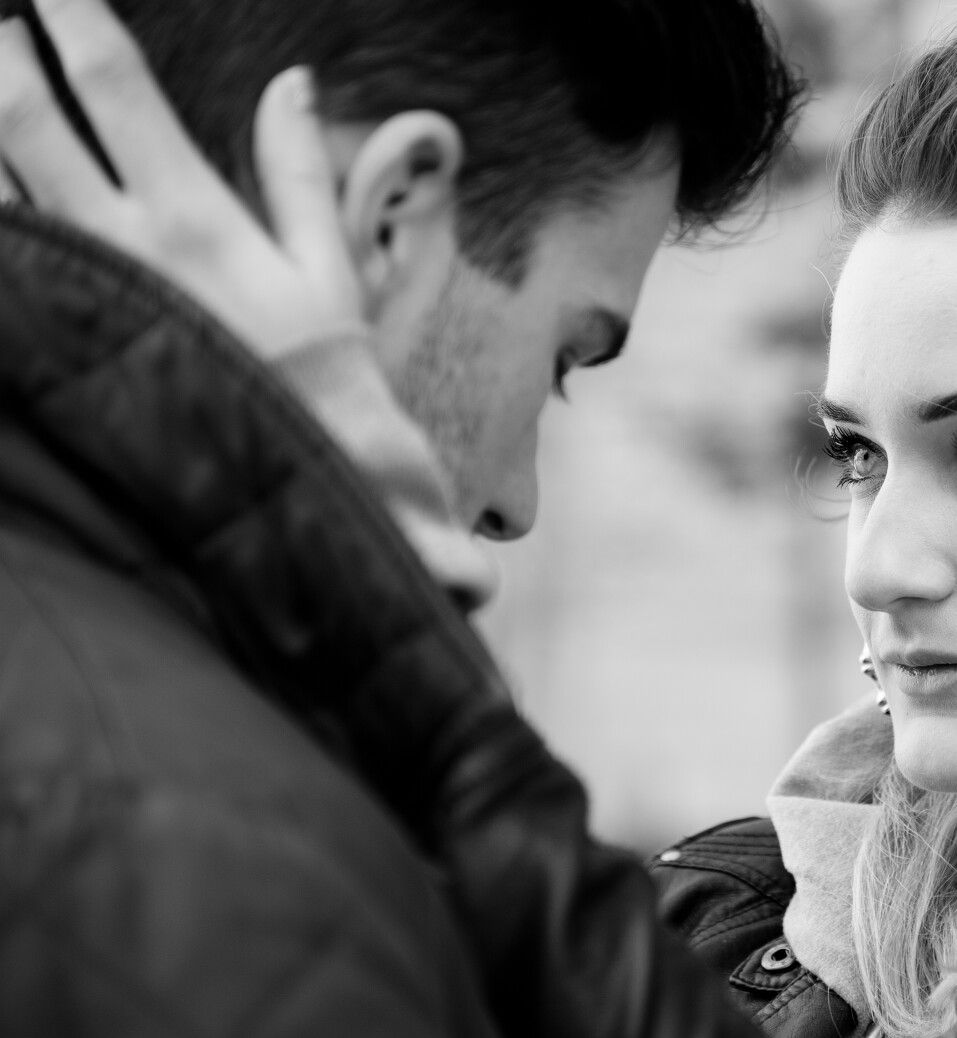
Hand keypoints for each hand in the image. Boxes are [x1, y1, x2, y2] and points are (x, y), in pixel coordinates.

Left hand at [0, 0, 361, 356]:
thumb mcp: (327, 267)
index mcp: (191, 213)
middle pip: (20, 114)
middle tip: (2, 33)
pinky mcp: (54, 341)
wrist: (299, 476)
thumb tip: (291, 83)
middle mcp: (119, 243)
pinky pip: (1, 260)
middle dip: (0, 54)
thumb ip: (297, 170)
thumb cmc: (321, 375)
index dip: (71, 17)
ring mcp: (76, 294)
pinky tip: (0, 198)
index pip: (112, 84)